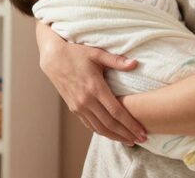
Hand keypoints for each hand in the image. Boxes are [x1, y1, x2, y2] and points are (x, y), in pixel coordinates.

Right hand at [36, 23, 147, 144]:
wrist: (53, 57)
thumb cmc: (75, 53)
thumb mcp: (96, 53)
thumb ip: (116, 61)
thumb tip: (135, 64)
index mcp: (94, 87)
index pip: (116, 112)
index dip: (130, 124)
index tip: (142, 132)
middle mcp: (86, 100)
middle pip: (110, 124)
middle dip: (126, 134)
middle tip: (141, 140)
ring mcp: (78, 106)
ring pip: (99, 128)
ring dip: (115, 137)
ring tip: (128, 141)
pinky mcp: (73, 108)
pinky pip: (89, 124)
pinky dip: (101, 132)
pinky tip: (111, 134)